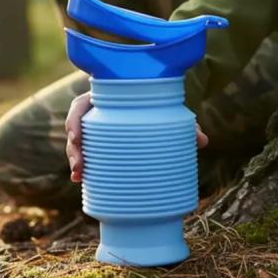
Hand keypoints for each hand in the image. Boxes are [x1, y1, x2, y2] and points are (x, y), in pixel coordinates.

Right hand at [65, 92, 209, 182]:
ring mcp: (96, 127)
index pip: (82, 104)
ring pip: (78, 142)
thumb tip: (203, 141)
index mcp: (105, 97)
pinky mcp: (100, 141)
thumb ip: (181, 123)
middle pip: (76, 127)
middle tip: (79, 167)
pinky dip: (82, 165)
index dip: (75, 120)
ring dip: (75, 159)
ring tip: (78, 177)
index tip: (75, 137)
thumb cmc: (156, 103)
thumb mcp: (165, 110)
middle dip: (74, 148)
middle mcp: (96, 111)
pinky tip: (81, 181)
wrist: (154, 102)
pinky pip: (87, 151)